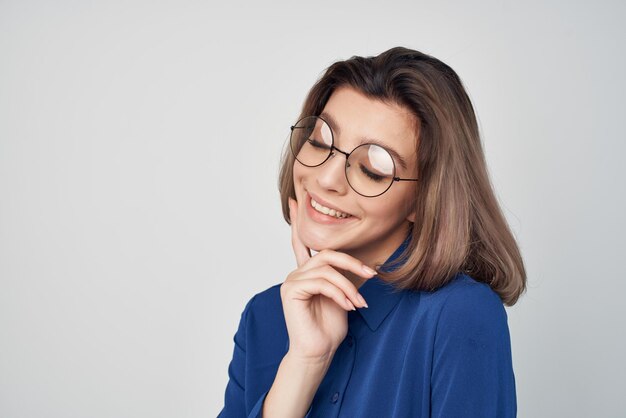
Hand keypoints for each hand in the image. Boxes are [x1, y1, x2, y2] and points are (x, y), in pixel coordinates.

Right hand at [280, 197, 375, 362]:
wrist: (319, 351)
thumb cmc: (330, 326)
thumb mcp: (345, 295)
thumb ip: (347, 277)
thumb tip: (370, 264)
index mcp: (307, 272)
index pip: (301, 242)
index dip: (298, 221)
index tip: (295, 200)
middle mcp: (297, 273)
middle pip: (327, 253)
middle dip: (352, 263)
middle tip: (372, 273)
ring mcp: (292, 281)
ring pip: (327, 269)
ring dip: (349, 286)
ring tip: (359, 304)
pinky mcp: (291, 291)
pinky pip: (321, 282)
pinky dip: (340, 294)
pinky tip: (348, 307)